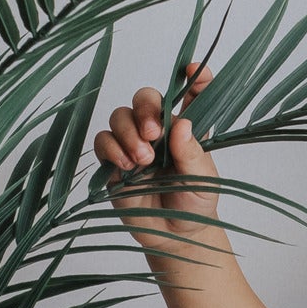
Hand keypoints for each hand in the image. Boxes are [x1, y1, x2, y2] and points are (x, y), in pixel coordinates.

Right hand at [94, 64, 215, 257]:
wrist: (175, 237)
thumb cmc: (195, 204)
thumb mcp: (203, 180)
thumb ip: (191, 153)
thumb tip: (181, 124)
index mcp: (186, 128)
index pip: (190, 93)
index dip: (194, 78)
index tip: (193, 70)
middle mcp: (159, 131)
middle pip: (145, 98)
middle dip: (146, 110)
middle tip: (153, 134)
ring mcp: (134, 144)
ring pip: (120, 116)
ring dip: (128, 132)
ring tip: (142, 160)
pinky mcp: (114, 161)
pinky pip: (103, 141)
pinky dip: (111, 148)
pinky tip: (126, 166)